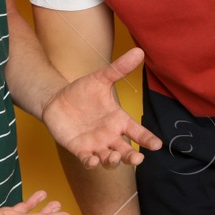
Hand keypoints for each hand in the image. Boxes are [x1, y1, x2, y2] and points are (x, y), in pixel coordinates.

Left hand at [42, 47, 159, 167]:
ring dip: (113, 161)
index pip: (137, 132)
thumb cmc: (83, 91)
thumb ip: (119, 68)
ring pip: (109, 160)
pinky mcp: (79, 149)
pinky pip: (87, 160)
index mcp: (118, 120)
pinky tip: (92, 160)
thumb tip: (139, 51)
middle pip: (125, 152)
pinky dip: (91, 163)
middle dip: (132, 157)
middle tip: (137, 159)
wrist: (57, 99)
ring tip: (114, 157)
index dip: (147, 139)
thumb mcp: (101, 78)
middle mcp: (110, 136)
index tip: (157, 145)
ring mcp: (95, 144)